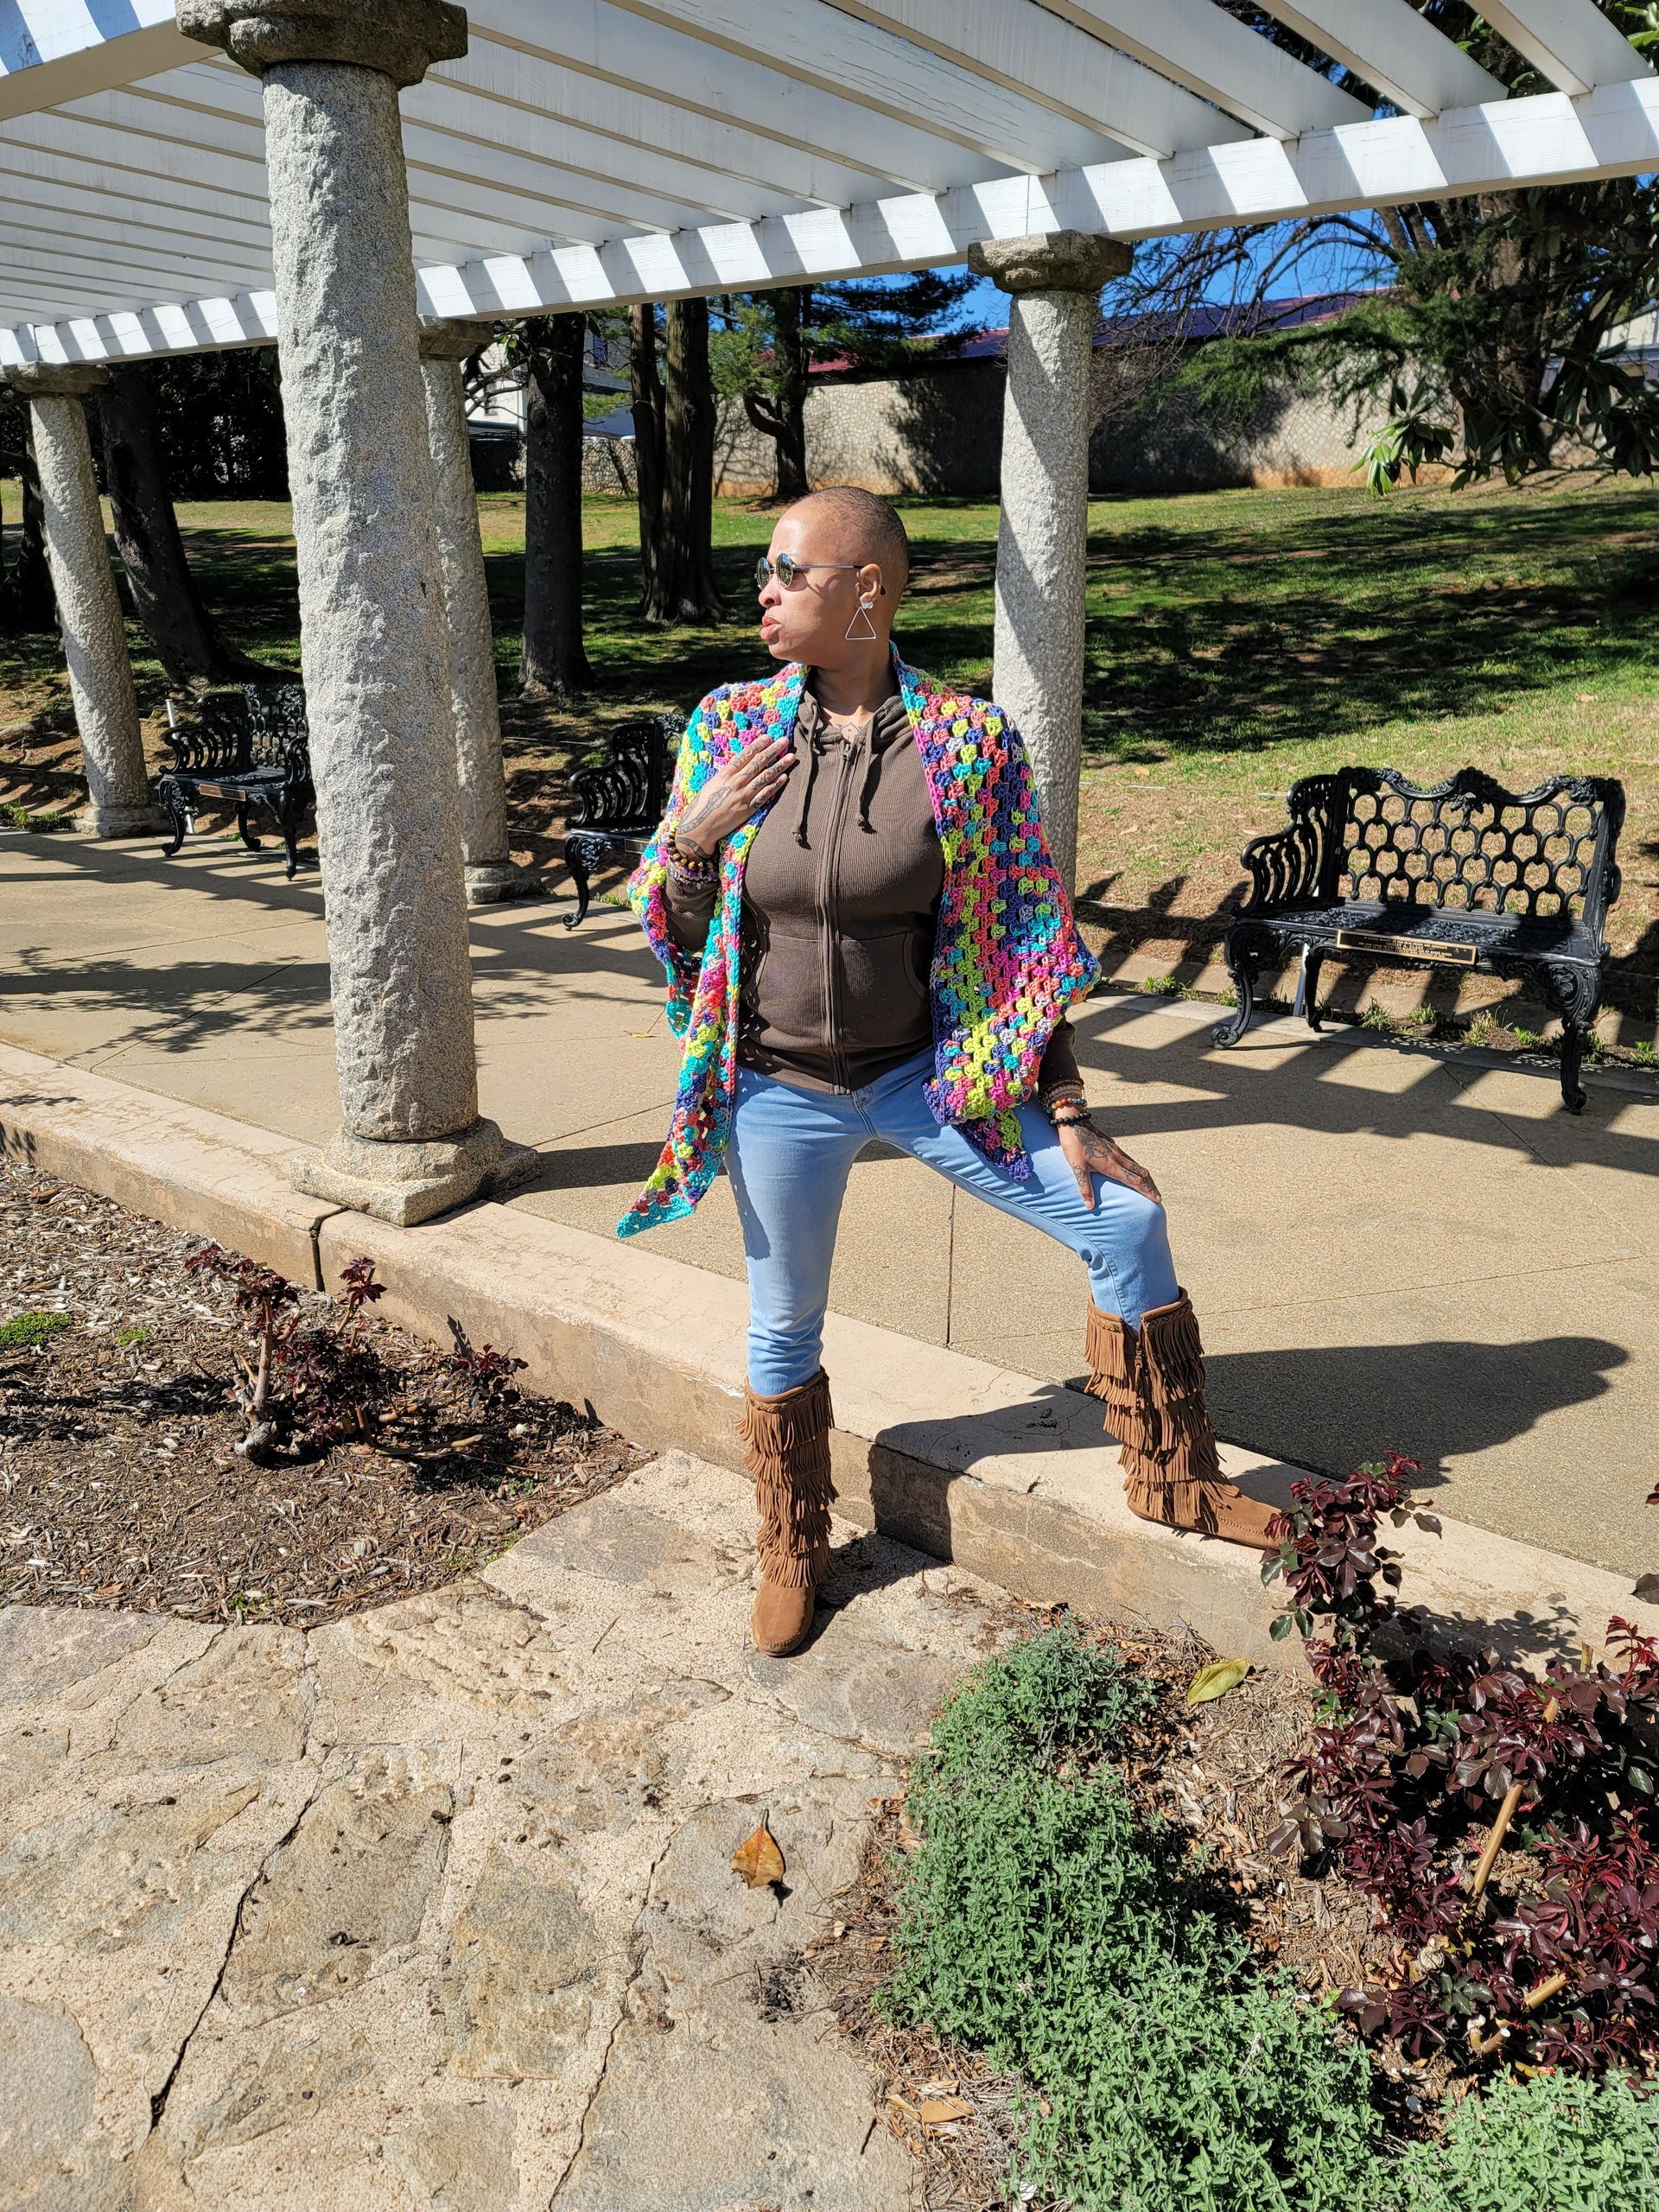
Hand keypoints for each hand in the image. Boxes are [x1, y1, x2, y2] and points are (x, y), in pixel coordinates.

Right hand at [671, 735, 796, 857]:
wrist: (701, 827)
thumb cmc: (703, 806)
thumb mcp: (712, 784)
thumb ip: (726, 775)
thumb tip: (739, 766)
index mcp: (725, 774)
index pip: (745, 756)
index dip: (758, 745)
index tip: (768, 737)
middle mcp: (736, 783)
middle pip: (758, 763)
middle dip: (773, 750)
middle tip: (784, 741)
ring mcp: (744, 795)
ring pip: (765, 777)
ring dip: (780, 766)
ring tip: (791, 757)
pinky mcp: (749, 808)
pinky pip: (765, 795)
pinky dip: (775, 785)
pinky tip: (785, 777)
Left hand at [1055, 1119, 1161, 1210]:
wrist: (1074, 1123)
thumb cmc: (1074, 1145)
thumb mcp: (1077, 1169)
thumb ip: (1085, 1188)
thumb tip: (1089, 1207)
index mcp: (1111, 1165)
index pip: (1134, 1181)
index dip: (1146, 1191)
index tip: (1156, 1199)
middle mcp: (1117, 1158)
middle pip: (1140, 1173)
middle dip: (1150, 1186)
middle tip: (1158, 1197)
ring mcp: (1116, 1150)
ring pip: (1136, 1165)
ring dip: (1145, 1177)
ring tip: (1150, 1186)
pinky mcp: (1112, 1145)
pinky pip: (1129, 1159)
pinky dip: (1136, 1168)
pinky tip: (1135, 1170)